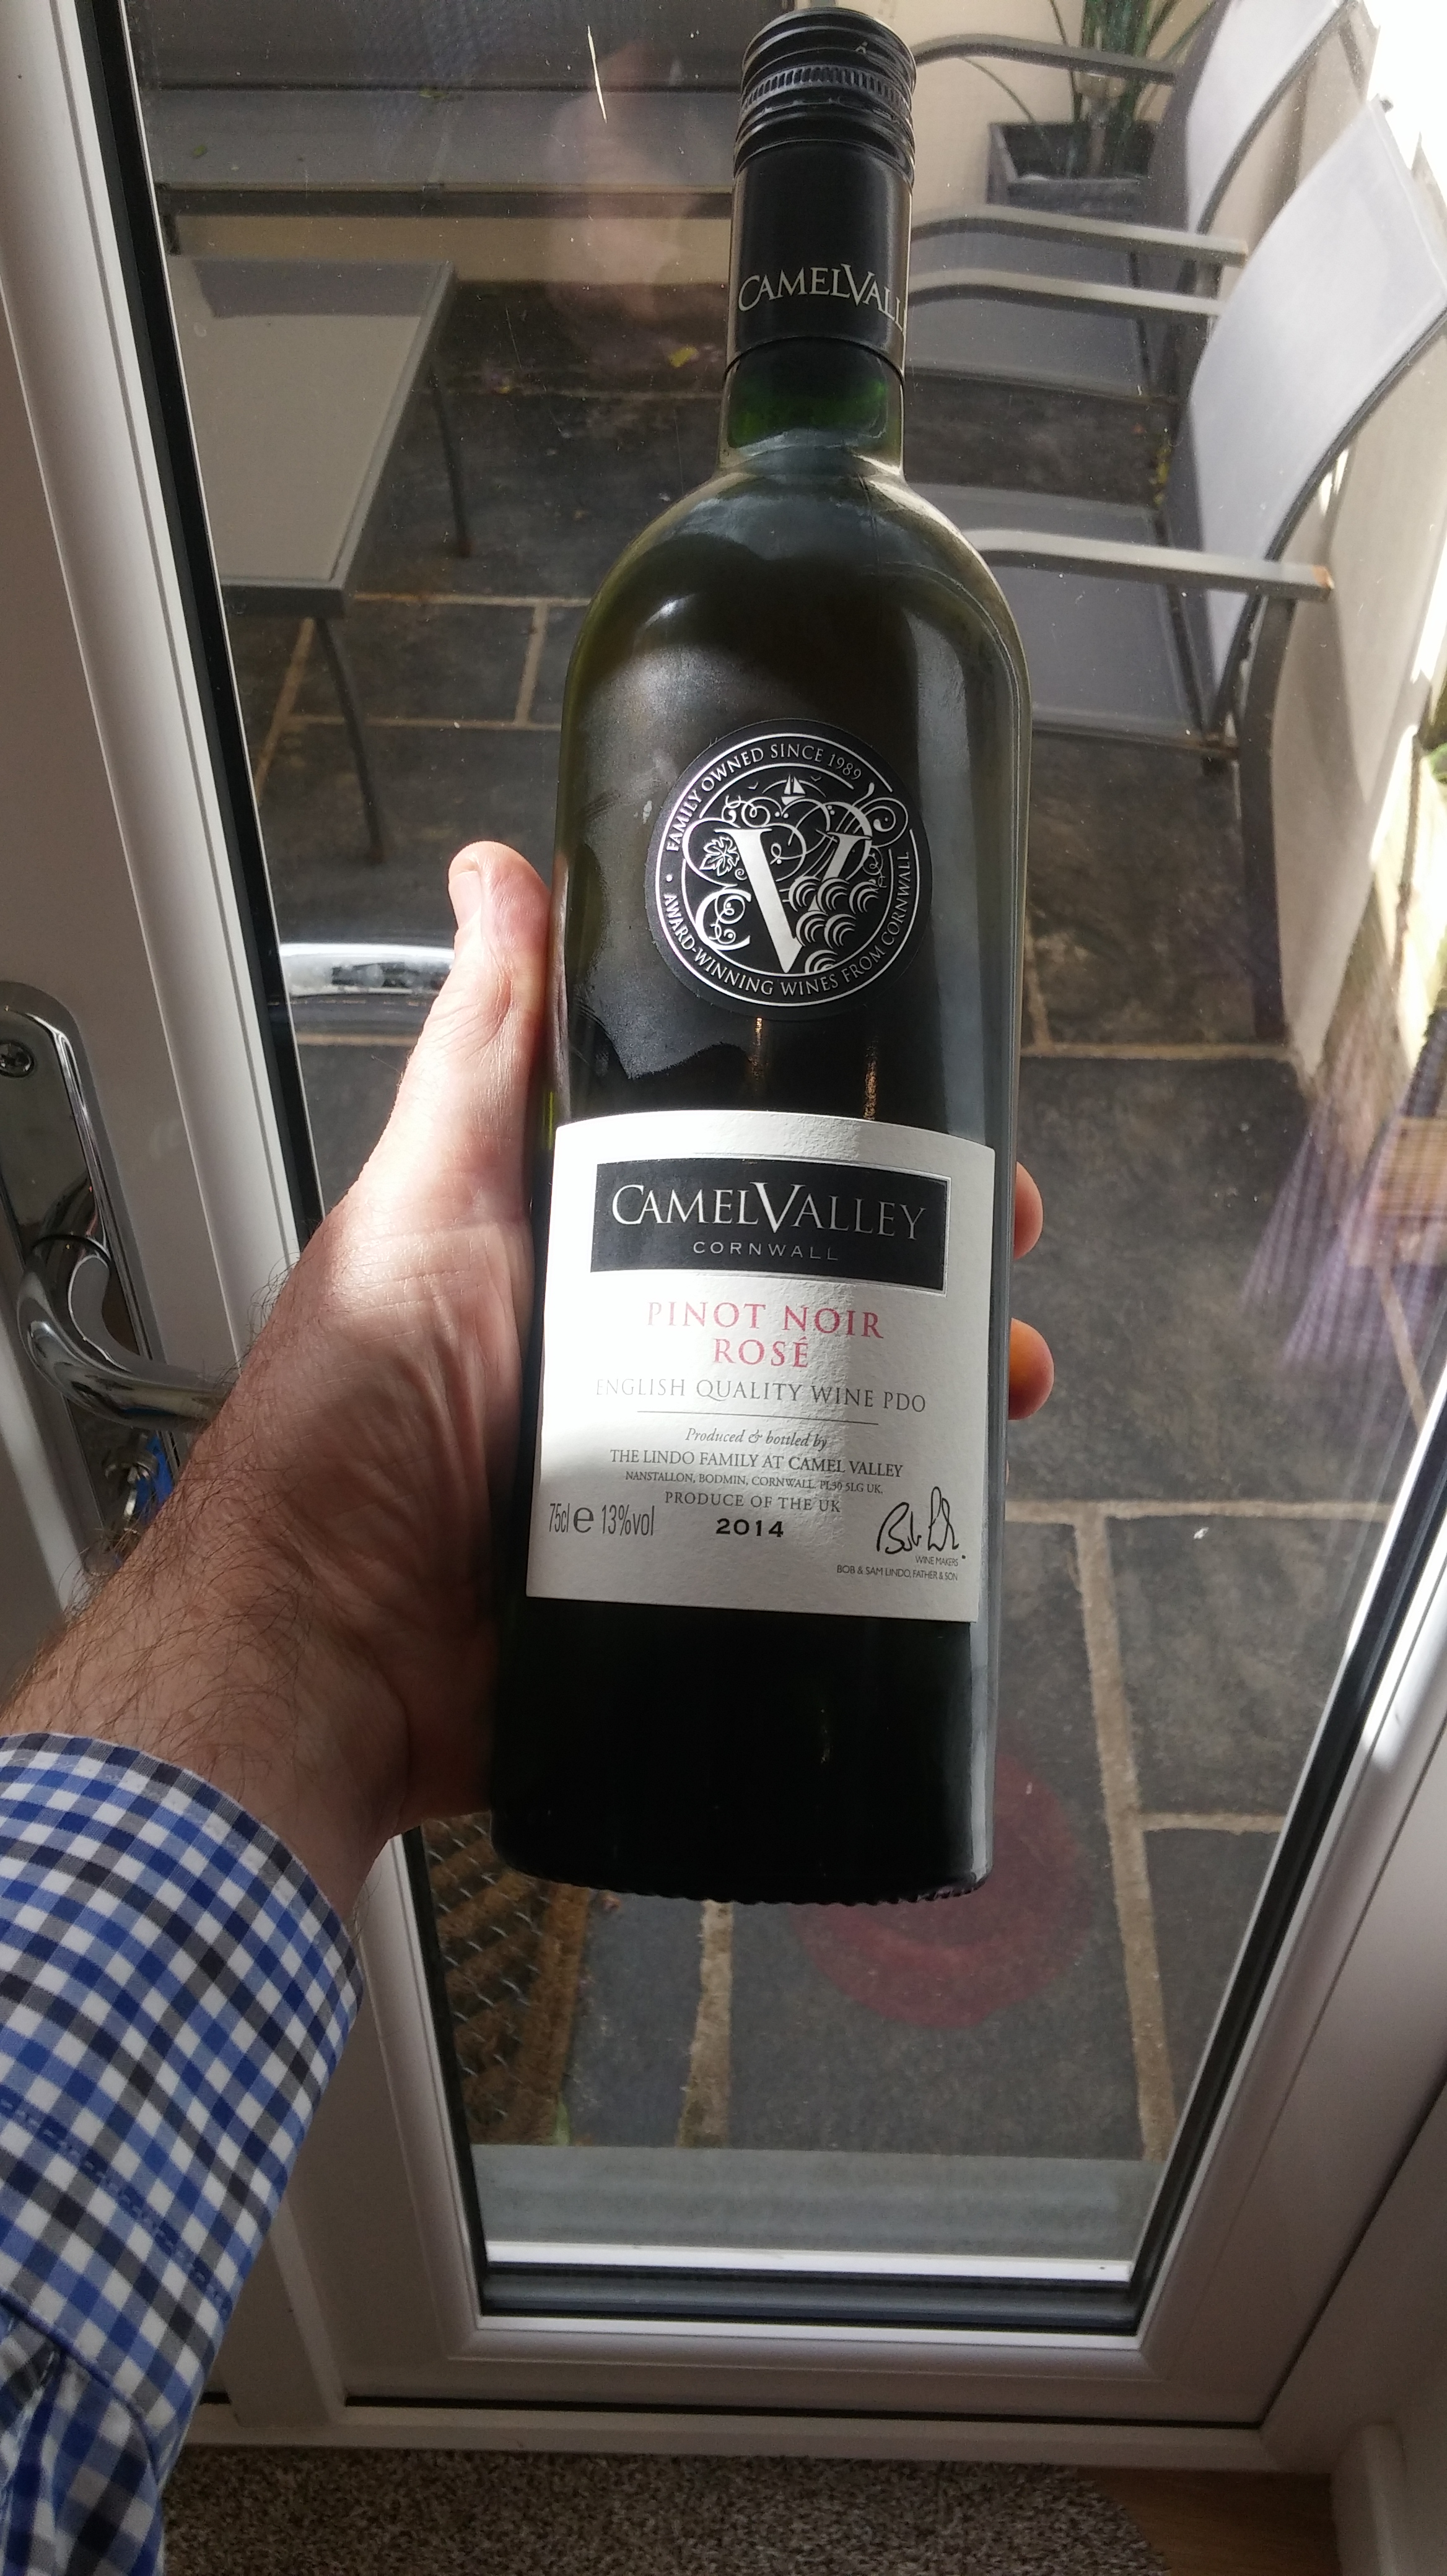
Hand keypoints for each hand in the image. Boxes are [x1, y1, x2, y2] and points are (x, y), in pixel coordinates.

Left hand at [2, 841, 1052, 1912]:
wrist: (325, 1653)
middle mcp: (636, 1353)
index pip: (746, 1173)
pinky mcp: (686, 1575)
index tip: (939, 1129)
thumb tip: (500, 877)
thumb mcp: (429, 1204)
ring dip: (936, 1393)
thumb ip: (481, 1052)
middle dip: (927, 1272)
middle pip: (816, 1290)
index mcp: (584, 1255)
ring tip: (999, 1385)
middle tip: (997, 1268)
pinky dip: (887, 1526)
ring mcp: (668, 1468)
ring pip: (835, 1414)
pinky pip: (811, 1540)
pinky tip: (946, 1516)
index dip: (853, 1145)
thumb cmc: (351, 1424)